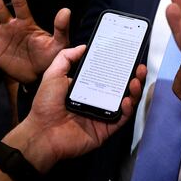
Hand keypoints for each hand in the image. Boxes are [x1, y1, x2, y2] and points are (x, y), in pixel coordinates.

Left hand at [6, 46, 146, 172]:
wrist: (42, 134)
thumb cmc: (45, 105)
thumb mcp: (53, 75)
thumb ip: (66, 58)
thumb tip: (83, 46)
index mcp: (87, 88)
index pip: (107, 75)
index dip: (118, 66)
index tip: (127, 56)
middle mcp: (97, 100)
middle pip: (121, 87)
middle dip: (133, 76)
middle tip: (139, 67)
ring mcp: (103, 115)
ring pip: (125, 102)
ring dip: (134, 91)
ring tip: (136, 80)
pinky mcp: (106, 129)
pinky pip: (121, 119)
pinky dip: (127, 109)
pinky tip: (126, 100)